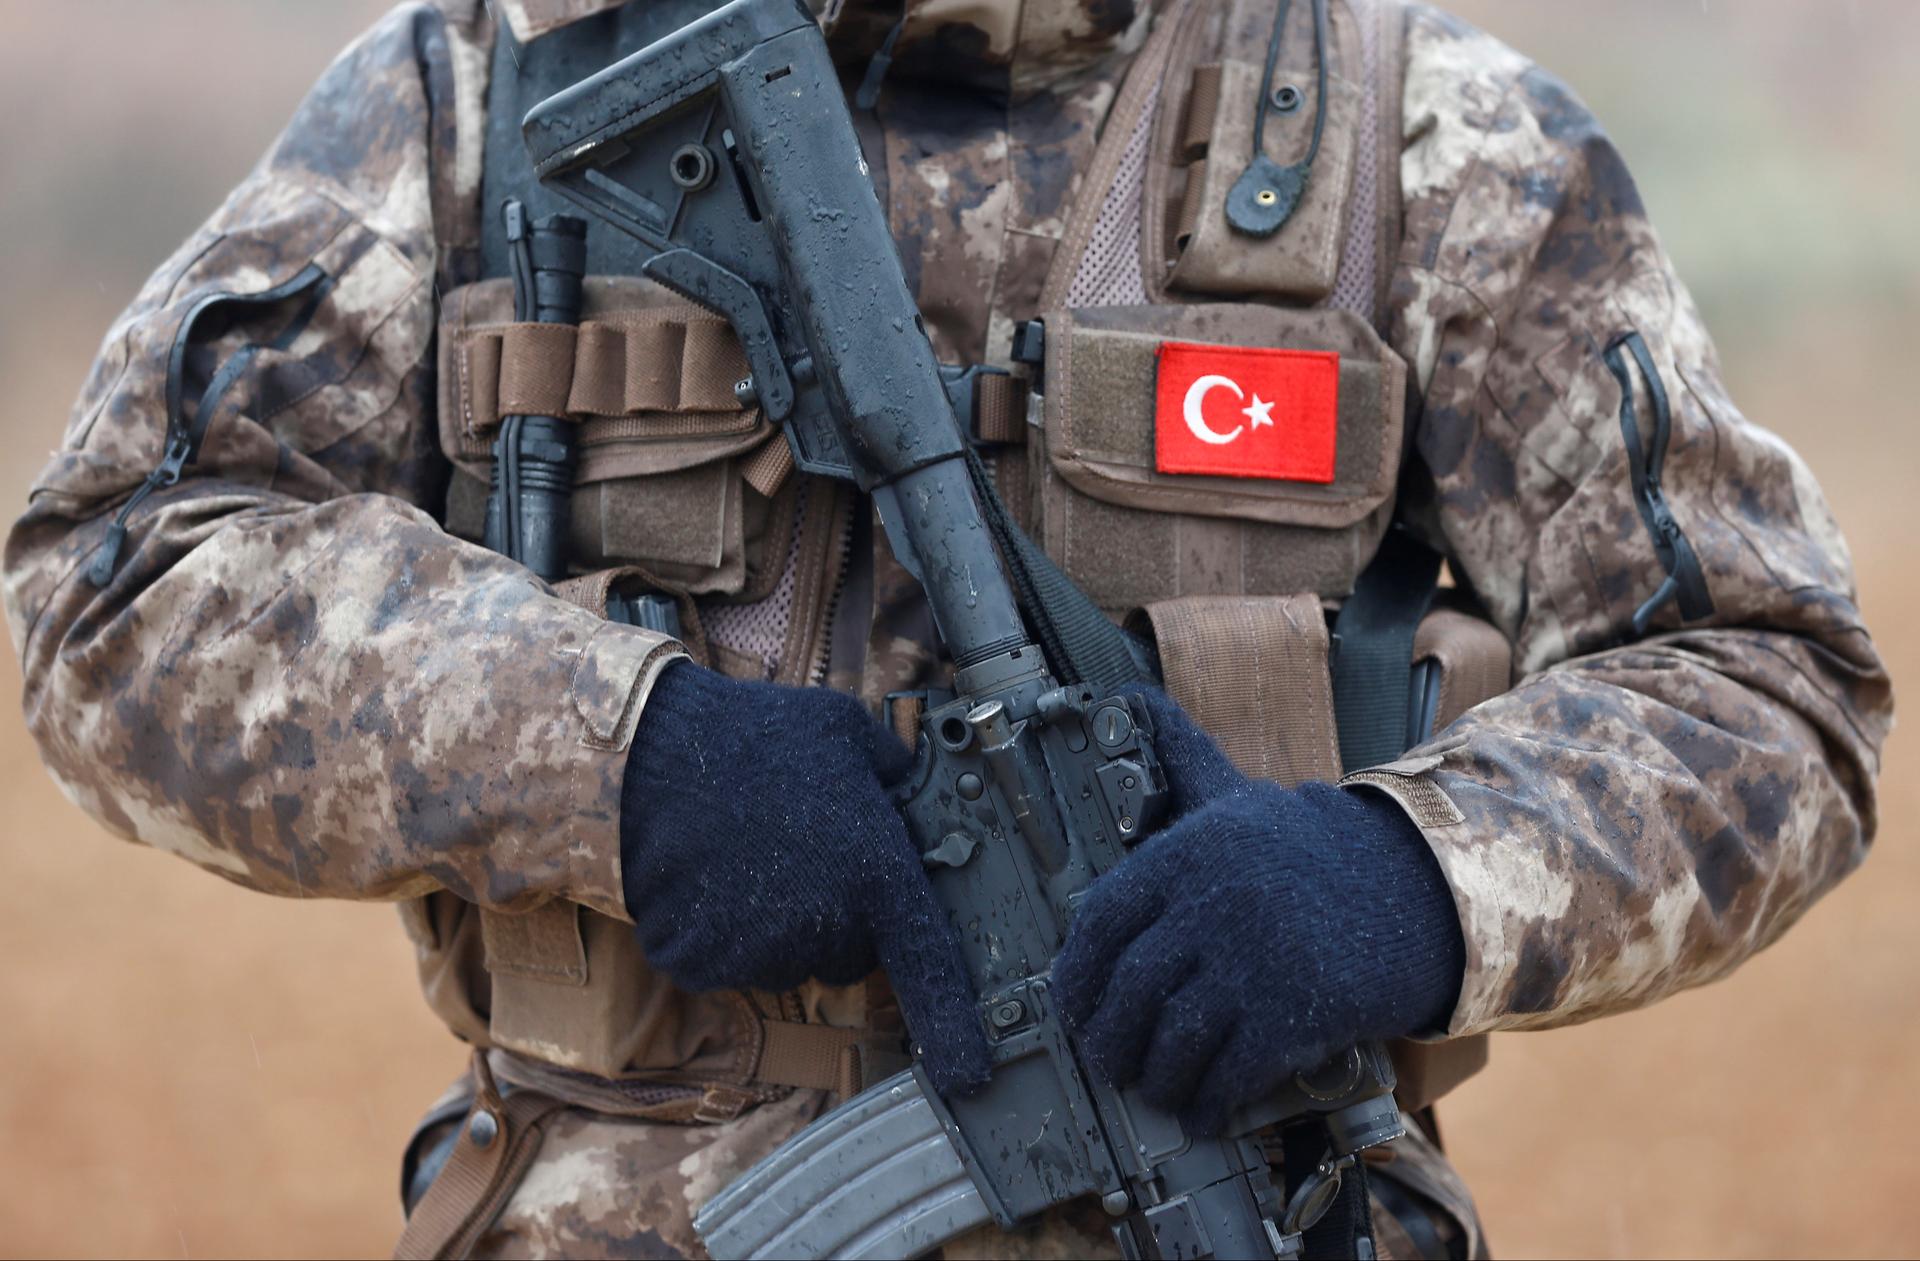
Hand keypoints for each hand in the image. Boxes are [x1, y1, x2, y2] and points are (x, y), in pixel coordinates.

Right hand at [619, 660, 989, 1092]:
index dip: (954, 1025)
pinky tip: (706, 875)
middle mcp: (825, 929)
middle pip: (849, 951)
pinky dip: (719, 930)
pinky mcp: (700, 964)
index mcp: (876, 875)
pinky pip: (727, 960)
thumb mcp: (849, 735)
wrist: (647, 755)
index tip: (969, 1073)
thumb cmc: (756, 737)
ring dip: (776, 920)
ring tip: (745, 850)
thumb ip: (893, 776)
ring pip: (787, 957)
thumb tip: (910, 792)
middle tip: (802, 848)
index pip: (929, 968)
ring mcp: (759, 954)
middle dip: (837, 913)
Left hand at [1052, 691, 1463, 1133]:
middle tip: (1107, 1061)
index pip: (1100, 921)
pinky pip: (1229, 1072)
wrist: (1417, 888)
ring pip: (1172, 1039)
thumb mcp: (1240, 796)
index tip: (1070, 1006)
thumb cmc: (1315, 849)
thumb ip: (1182, 760)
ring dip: (1155, 1078)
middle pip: (1130, 990)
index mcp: (1189, 851)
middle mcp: (1212, 902)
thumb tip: (1133, 699)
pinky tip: (1203, 1112)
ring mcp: (1252, 959)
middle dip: (1108, 1039)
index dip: (1076, 976)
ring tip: (1153, 1088)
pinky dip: (1208, 1103)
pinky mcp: (1293, 1010)